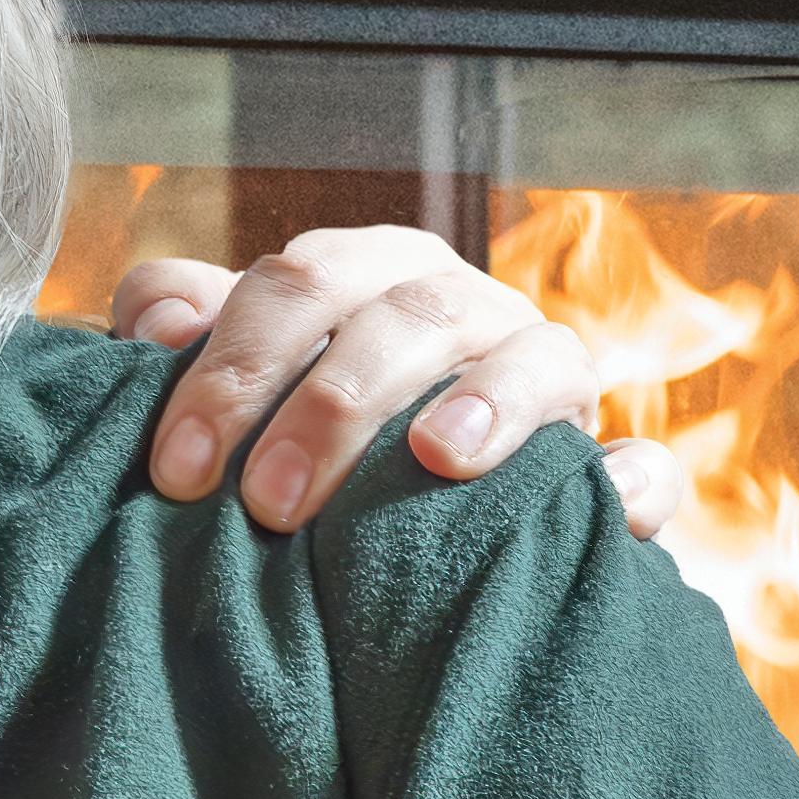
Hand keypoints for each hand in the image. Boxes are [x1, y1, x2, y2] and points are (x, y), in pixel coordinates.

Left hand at [117, 220, 677, 538]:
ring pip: (536, 356)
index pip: (301, 282)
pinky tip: (610, 507)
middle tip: (266, 505)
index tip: (177, 472)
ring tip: (435, 458)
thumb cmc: (299, 438)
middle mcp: (464, 306)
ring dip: (488, 401)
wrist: (402, 524)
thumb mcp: (239, 377)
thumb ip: (191, 333)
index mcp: (371, 274)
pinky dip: (632, 479)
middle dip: (332, 404)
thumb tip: (157, 315)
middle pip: (408, 317)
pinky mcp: (602, 464)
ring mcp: (546, 377)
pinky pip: (640, 463)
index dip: (233, 368)